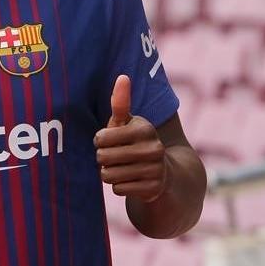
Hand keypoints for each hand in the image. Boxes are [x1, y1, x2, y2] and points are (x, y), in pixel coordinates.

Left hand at [94, 74, 168, 202]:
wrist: (164, 172)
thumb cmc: (135, 142)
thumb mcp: (127, 122)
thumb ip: (121, 102)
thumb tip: (122, 77)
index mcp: (144, 128)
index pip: (100, 138)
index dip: (100, 141)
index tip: (110, 140)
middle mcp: (153, 148)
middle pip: (102, 158)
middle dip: (103, 159)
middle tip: (115, 156)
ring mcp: (155, 169)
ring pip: (108, 175)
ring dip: (109, 173)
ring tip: (122, 168)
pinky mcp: (153, 188)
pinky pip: (118, 189)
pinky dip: (119, 186)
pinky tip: (131, 180)